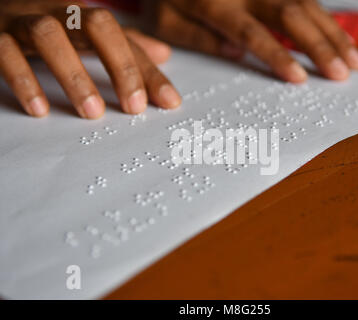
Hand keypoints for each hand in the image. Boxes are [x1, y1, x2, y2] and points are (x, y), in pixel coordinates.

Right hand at [0, 0, 180, 118]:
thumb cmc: (44, 25)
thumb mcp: (86, 33)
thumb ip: (122, 43)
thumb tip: (163, 53)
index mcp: (83, 16)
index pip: (127, 40)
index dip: (149, 71)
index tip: (169, 102)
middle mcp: (57, 12)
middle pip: (97, 25)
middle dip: (121, 66)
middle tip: (134, 107)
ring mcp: (22, 20)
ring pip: (50, 36)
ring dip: (74, 76)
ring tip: (92, 112)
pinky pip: (5, 53)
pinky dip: (23, 80)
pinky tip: (39, 109)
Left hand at [152, 0, 357, 81]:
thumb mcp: (165, 20)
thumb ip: (199, 38)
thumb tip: (240, 54)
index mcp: (217, 3)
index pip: (254, 32)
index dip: (278, 55)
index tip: (300, 79)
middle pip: (292, 15)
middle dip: (320, 46)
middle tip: (342, 74)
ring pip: (306, 4)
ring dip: (333, 33)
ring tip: (353, 62)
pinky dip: (327, 19)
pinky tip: (340, 38)